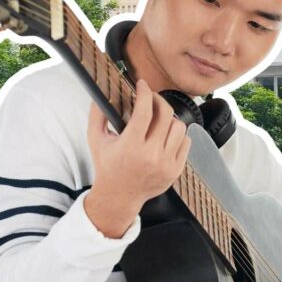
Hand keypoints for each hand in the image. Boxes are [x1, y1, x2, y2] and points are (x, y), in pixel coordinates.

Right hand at [85, 79, 190, 237]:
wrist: (119, 196)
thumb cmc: (107, 167)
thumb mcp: (96, 141)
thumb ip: (97, 116)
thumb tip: (100, 95)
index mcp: (130, 147)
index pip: (145, 111)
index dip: (145, 93)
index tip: (142, 85)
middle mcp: (151, 156)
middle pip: (166, 115)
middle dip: (158, 100)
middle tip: (151, 98)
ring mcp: (166, 164)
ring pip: (179, 127)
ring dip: (169, 118)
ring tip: (158, 119)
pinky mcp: (175, 170)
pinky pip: (186, 142)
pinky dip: (177, 135)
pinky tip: (166, 135)